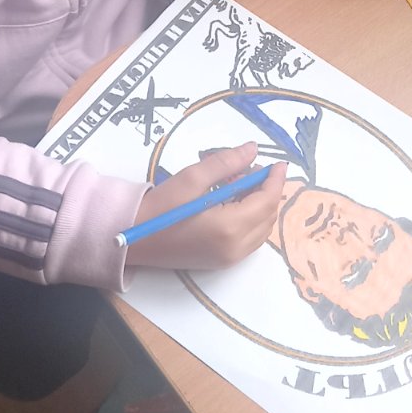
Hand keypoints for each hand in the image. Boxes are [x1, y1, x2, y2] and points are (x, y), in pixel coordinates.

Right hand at [126, 143, 286, 269]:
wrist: (133, 240)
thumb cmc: (160, 207)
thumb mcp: (192, 179)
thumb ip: (226, 163)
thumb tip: (253, 149)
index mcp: (228, 228)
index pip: (265, 201)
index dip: (275, 180)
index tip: (278, 163)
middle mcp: (234, 248)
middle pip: (268, 216)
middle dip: (268, 191)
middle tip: (255, 170)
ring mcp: (229, 259)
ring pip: (262, 229)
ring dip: (260, 206)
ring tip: (242, 184)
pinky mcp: (222, 262)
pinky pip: (250, 240)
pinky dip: (251, 220)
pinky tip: (235, 203)